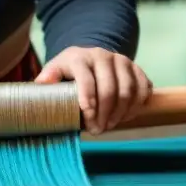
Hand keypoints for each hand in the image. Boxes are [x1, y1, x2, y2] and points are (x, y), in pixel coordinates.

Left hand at [35, 46, 151, 134]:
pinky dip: (136, 106)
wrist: (90, 58)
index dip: (88, 102)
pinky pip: (143, 88)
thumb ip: (47, 79)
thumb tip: (41, 84)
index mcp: (79, 57)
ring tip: (110, 126)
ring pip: (128, 90)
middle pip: (109, 88)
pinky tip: (126, 117)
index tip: (88, 121)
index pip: (86, 80)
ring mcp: (122, 60)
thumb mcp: (55, 71)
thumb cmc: (69, 71)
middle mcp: (102, 56)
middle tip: (97, 130)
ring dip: (120, 113)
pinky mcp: (136, 67)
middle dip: (104, 114)